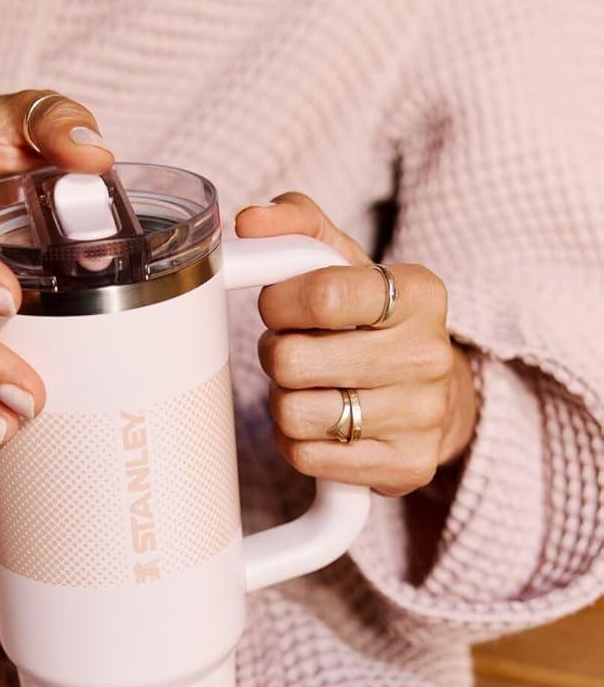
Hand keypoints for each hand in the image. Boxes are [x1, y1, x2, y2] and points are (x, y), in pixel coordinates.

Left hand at [236, 192, 477, 497]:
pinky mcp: (406, 466)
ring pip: (293, 413)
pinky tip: (320, 425)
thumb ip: (297, 228)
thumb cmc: (375, 323)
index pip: (322, 295)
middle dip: (276, 353)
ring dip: (283, 400)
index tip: (278, 306)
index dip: (278, 303)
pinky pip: (306, 456)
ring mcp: (422, 416)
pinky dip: (296, 441)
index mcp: (420, 293)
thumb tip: (250, 221)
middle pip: (293, 360)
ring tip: (309, 387)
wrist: (437, 397)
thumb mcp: (346, 265)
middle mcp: (429, 355)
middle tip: (294, 350)